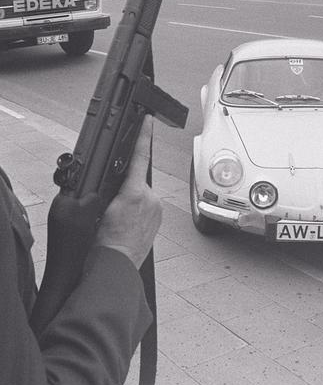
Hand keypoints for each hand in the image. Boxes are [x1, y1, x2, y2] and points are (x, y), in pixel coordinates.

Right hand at [94, 115, 161, 268]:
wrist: (117, 264)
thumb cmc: (104, 241)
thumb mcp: (101, 208)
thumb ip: (114, 190)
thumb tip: (118, 182)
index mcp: (134, 192)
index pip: (139, 156)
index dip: (143, 136)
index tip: (147, 121)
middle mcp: (149, 198)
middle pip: (137, 181)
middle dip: (126, 188)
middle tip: (115, 208)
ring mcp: (156, 209)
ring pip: (142, 195)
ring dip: (132, 202)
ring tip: (121, 221)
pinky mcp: (159, 218)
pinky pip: (148, 206)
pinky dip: (139, 211)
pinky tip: (129, 225)